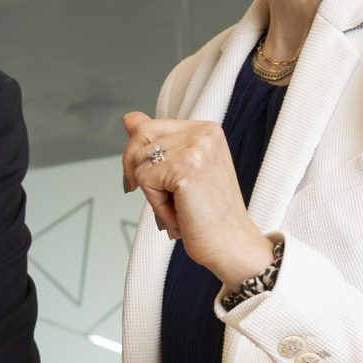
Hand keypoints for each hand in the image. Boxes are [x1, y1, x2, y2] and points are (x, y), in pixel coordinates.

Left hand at [121, 110, 273, 285]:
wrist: (232, 244)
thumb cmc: (208, 214)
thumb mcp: (181, 170)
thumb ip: (157, 142)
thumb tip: (130, 118)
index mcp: (205, 130)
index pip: (149, 126)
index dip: (139, 157)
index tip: (152, 181)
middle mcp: (203, 132)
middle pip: (139, 137)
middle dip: (137, 171)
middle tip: (162, 197)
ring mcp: (196, 147)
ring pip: (139, 161)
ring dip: (151, 192)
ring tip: (179, 206)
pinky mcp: (185, 167)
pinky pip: (144, 180)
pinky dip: (155, 204)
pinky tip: (179, 213)